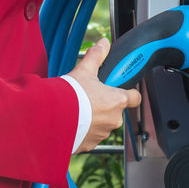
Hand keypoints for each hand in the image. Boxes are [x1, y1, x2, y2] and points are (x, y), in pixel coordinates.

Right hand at [67, 37, 140, 151]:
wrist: (53, 118)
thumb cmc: (72, 95)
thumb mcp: (85, 70)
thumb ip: (97, 56)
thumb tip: (104, 43)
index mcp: (117, 100)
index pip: (135, 97)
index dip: (130, 92)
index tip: (123, 88)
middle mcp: (114, 119)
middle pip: (116, 110)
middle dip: (105, 103)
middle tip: (91, 95)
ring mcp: (103, 133)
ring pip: (103, 123)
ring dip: (95, 117)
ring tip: (80, 108)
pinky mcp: (90, 144)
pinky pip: (91, 135)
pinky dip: (86, 129)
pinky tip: (74, 120)